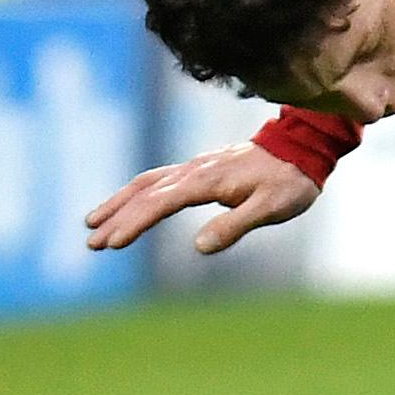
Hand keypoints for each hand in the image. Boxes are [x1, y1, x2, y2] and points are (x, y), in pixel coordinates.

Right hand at [84, 143, 319, 256]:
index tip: (112, 243)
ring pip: (146, 183)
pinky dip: (136, 193)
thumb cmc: (290, 181)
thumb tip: (199, 247)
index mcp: (206, 181)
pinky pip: (158, 180)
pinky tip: (128, 205)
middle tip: (91, 242)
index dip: (134, 223)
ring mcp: (194, 168)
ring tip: (93, 223)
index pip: (160, 203)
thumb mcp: (271, 207)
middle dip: (116, 217)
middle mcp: (193, 171)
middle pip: (144, 193)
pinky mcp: (199, 170)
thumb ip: (236, 225)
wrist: (302, 147)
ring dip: (118, 203)